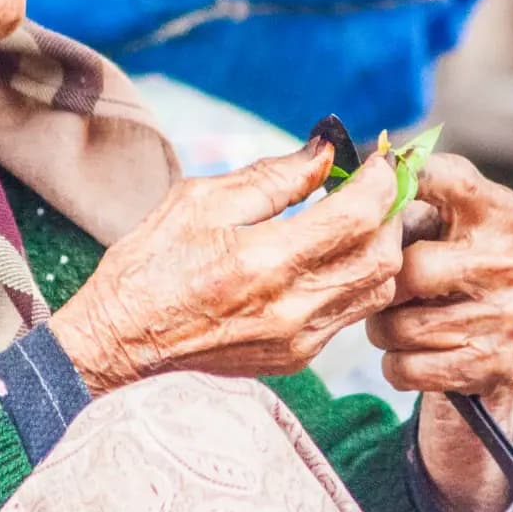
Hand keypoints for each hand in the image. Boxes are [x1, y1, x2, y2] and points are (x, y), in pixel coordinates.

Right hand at [50, 141, 404, 394]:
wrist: (122, 339)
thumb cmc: (150, 263)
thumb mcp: (200, 201)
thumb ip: (272, 178)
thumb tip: (326, 154)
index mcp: (264, 260)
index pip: (358, 216)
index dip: (380, 180)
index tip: (378, 159)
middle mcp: (291, 307)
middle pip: (383, 258)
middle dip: (390, 214)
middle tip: (377, 186)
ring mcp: (297, 339)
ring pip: (377, 291)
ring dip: (380, 250)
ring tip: (360, 220)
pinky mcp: (296, 357)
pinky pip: (350, 316)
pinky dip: (355, 281)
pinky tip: (332, 258)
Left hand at [364, 153, 512, 511]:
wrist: (474, 354)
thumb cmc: (434, 273)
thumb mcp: (424, 229)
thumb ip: (397, 201)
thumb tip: (356, 168)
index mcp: (496, 212)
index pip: (448, 177)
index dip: (404, 184)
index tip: (376, 191)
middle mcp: (510, 260)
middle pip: (411, 270)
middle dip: (384, 287)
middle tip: (387, 289)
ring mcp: (508, 315)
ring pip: (401, 326)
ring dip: (384, 330)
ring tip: (401, 322)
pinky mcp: (494, 365)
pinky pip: (407, 367)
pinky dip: (396, 365)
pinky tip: (415, 354)